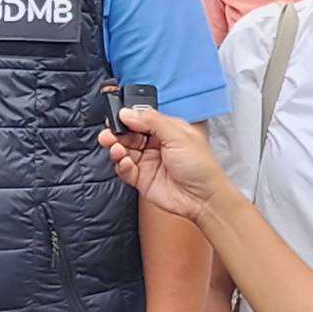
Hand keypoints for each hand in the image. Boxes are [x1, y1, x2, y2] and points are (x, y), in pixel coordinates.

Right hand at [98, 107, 229, 222]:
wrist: (204, 199)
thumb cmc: (201, 167)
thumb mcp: (179, 136)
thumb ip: (152, 122)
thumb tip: (128, 113)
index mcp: (166, 130)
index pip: (140, 119)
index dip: (127, 118)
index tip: (117, 118)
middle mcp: (155, 145)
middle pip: (127, 135)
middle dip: (116, 133)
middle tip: (109, 135)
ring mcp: (147, 162)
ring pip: (123, 151)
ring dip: (116, 149)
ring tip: (117, 149)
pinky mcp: (141, 179)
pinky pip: (124, 170)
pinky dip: (121, 165)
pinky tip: (126, 163)